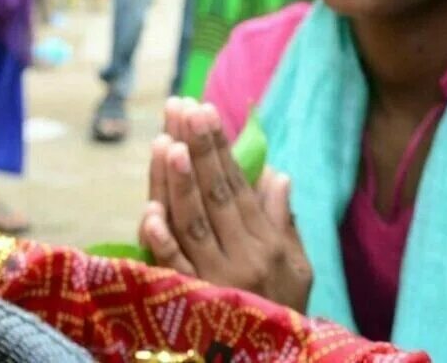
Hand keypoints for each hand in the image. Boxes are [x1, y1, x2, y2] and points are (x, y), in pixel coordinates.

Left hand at [138, 100, 312, 312]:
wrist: (274, 361)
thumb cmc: (283, 310)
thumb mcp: (297, 268)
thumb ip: (285, 221)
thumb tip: (278, 173)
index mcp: (266, 243)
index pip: (237, 185)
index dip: (219, 147)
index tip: (204, 111)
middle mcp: (242, 258)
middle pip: (214, 196)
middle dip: (198, 149)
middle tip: (184, 108)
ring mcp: (215, 281)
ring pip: (192, 223)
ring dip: (179, 183)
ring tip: (169, 142)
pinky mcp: (192, 302)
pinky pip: (174, 269)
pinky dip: (160, 241)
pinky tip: (149, 211)